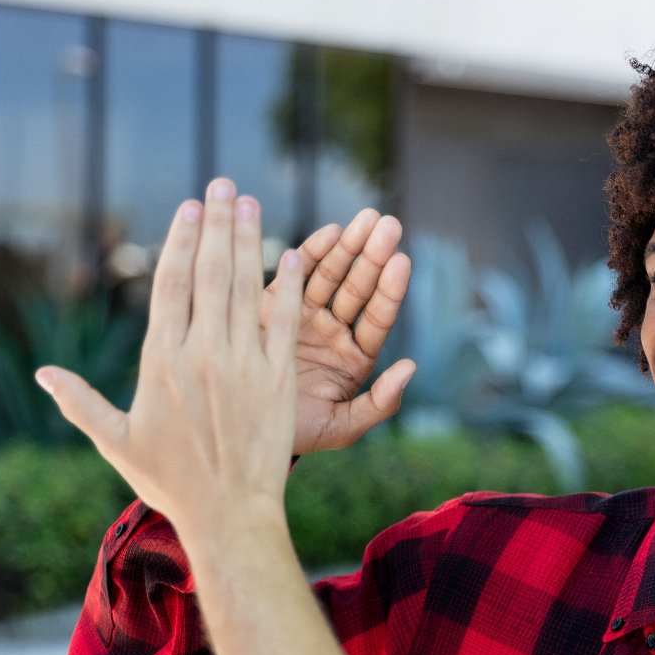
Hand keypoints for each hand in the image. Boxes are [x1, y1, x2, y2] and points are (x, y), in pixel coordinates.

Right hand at [37, 179, 302, 534]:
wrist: (228, 515)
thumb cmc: (171, 483)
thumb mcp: (117, 442)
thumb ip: (80, 402)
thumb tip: (42, 373)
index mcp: (160, 362)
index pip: (170, 285)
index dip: (180, 240)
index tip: (189, 208)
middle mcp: (201, 354)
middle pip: (210, 273)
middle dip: (216, 224)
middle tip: (223, 184)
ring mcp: (242, 364)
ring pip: (246, 288)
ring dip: (249, 240)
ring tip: (249, 202)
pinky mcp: (278, 379)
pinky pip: (283, 323)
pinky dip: (290, 288)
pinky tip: (295, 256)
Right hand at [262, 209, 414, 454]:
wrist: (243, 434)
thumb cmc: (297, 435)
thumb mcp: (342, 427)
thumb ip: (380, 403)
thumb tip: (411, 366)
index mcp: (354, 358)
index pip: (377, 318)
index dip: (389, 291)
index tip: (401, 261)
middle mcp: (332, 332)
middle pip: (357, 288)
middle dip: (372, 256)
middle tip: (388, 224)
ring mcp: (303, 316)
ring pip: (330, 276)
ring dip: (348, 246)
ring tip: (364, 219)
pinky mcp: (272, 307)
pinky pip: (296, 275)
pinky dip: (312, 253)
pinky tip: (329, 232)